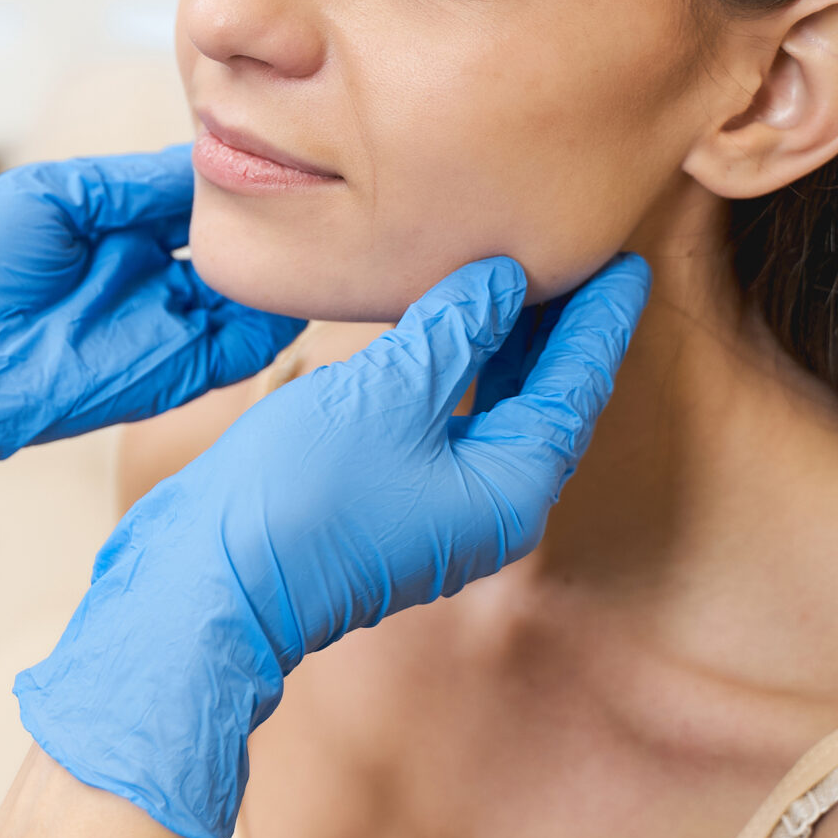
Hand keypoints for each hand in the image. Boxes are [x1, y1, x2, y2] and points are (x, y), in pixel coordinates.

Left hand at [0, 148, 307, 580]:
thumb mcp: (49, 202)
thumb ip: (129, 185)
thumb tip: (200, 163)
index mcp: (101, 224)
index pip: (185, 196)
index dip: (232, 177)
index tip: (283, 146)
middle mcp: (134, 274)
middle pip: (222, 245)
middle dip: (266, 224)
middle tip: (320, 191)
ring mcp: (151, 326)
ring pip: (235, 297)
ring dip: (276, 274)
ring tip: (328, 234)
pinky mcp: (160, 378)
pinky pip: (230, 351)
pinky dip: (268, 326)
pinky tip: (301, 291)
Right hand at [13, 253, 651, 837]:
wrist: (213, 581)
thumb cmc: (304, 494)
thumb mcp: (390, 392)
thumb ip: (455, 330)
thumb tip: (501, 282)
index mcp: (511, 488)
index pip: (575, 388)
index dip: (599, 320)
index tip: (625, 263)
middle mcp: (486, 507)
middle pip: (541, 404)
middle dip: (556, 330)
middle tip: (576, 256)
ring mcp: (435, 511)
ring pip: (490, 415)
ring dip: (501, 349)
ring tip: (510, 279)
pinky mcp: (386, 505)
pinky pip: (442, 426)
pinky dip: (451, 374)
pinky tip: (433, 332)